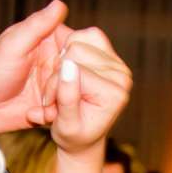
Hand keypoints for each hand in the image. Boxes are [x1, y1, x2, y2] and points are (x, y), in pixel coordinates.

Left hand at [0, 0, 73, 143]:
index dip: (76, 54)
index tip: (62, 65)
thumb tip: (60, 3)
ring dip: (58, 99)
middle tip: (48, 89)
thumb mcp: (14, 46)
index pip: (78, 40)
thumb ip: (37, 25)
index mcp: (47, 38)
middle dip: (66, 81)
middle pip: (81, 68)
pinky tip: (35, 113)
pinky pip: (66, 108)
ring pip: (76, 90)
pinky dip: (53, 113)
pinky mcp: (53, 104)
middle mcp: (55, 58)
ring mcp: (55, 82)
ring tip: (40, 102)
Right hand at [48, 28, 132, 153]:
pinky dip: (72, 48)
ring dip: (63, 63)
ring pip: (78, 40)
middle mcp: (121, 76)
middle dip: (58, 73)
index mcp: (114, 93)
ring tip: (64, 85)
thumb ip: (66, 97)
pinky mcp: (111, 54)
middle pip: (75, 50)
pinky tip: (71, 70)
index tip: (50, 107)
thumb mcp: (65, 125)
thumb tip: (68, 66)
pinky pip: (87, 35)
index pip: (73, 68)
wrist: (85, 137)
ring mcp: (118, 63)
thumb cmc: (74, 135)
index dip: (54, 85)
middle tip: (57, 96)